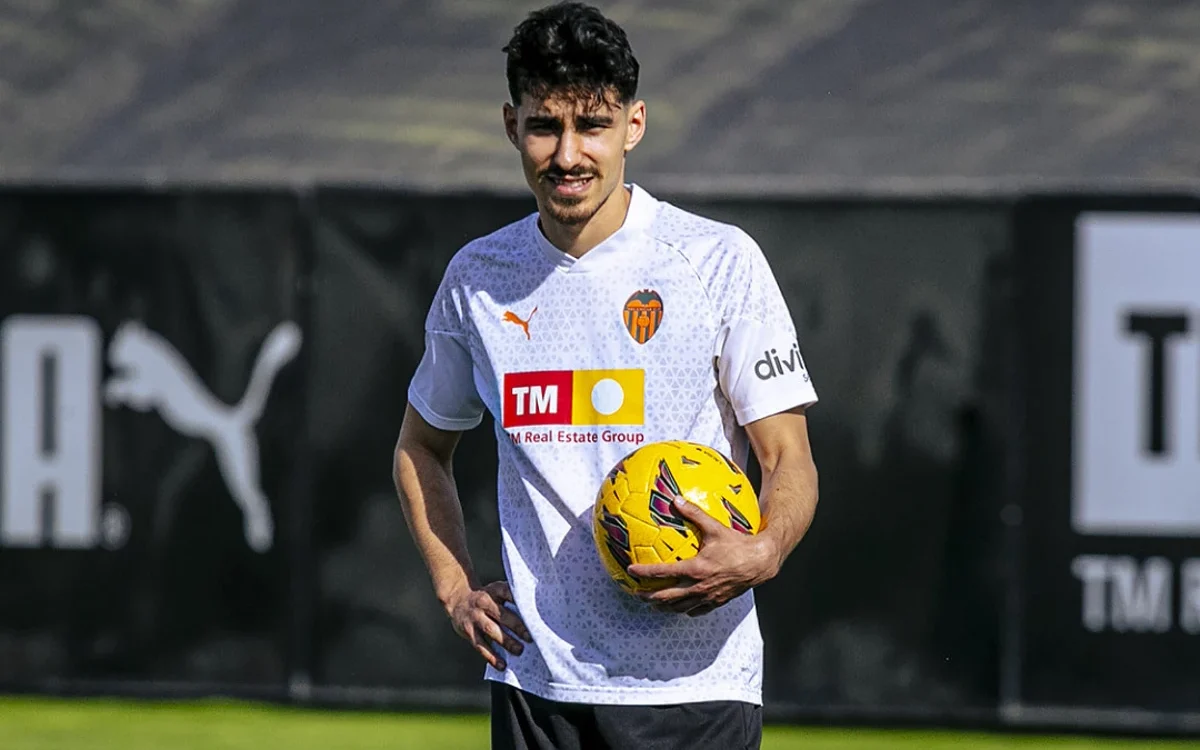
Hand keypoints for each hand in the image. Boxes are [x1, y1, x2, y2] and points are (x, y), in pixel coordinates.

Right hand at [445, 581, 531, 669]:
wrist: (457, 599)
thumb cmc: (485, 597)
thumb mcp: (496, 590)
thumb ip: (512, 597)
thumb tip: (537, 608)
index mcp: (494, 590)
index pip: (508, 593)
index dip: (520, 601)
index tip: (533, 610)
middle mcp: (484, 603)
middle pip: (502, 614)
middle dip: (517, 626)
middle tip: (530, 637)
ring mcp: (475, 617)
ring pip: (491, 630)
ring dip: (506, 641)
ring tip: (519, 650)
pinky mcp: (469, 632)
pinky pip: (480, 646)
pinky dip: (491, 657)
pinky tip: (502, 664)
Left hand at [627, 496, 779, 616]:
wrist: (761, 562)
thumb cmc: (739, 544)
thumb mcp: (715, 527)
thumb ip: (694, 513)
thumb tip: (676, 500)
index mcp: (696, 569)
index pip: (663, 572)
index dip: (644, 573)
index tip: (630, 571)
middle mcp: (699, 586)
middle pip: (666, 597)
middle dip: (648, 596)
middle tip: (636, 594)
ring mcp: (708, 597)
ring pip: (679, 607)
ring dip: (663, 606)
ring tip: (652, 604)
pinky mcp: (717, 602)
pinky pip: (696, 610)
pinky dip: (684, 609)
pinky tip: (679, 607)